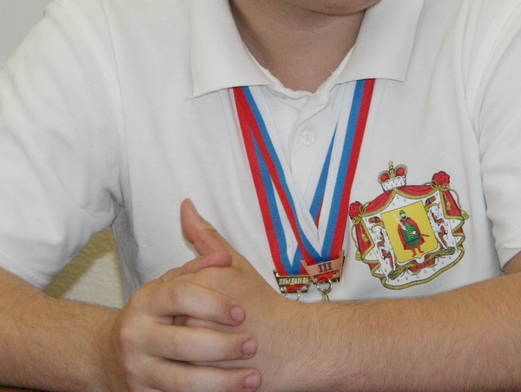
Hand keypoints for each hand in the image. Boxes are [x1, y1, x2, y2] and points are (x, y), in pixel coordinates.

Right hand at [101, 213, 260, 391]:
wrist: (112, 356)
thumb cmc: (157, 314)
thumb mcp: (171, 285)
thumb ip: (198, 268)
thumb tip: (224, 257)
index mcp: (145, 301)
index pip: (181, 296)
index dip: (214, 303)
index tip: (242, 313)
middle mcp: (135, 336)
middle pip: (182, 342)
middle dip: (223, 346)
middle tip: (252, 345)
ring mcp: (137, 370)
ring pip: (183, 381)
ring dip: (222, 382)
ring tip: (253, 378)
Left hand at [179, 200, 305, 391]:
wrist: (292, 346)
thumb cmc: (263, 303)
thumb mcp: (235, 264)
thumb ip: (205, 237)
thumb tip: (185, 205)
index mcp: (199, 289)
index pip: (171, 291)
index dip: (188, 297)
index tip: (212, 303)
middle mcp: (195, 322)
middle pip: (168, 320)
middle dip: (183, 321)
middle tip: (209, 323)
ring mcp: (197, 356)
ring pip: (171, 351)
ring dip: (182, 350)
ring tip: (209, 344)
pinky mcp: (202, 382)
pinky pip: (179, 377)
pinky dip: (187, 373)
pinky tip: (203, 365)